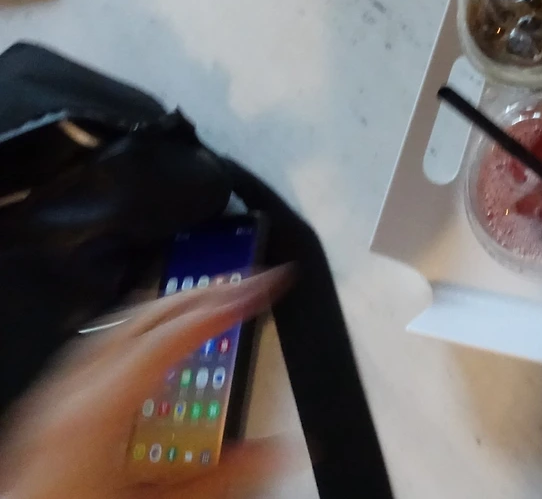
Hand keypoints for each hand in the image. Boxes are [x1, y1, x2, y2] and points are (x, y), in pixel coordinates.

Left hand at [0, 268, 294, 498]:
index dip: (224, 304)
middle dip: (200, 293)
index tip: (261, 286)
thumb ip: (220, 476)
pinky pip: (95, 349)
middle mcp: (70, 395)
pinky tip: (150, 343)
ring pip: (113, 327)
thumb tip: (276, 450)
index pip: (172, 335)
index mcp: (98, 409)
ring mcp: (52, 401)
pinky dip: (136, 331)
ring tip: (205, 300)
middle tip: (244, 282)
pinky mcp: (46, 415)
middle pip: (140, 318)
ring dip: (167, 308)